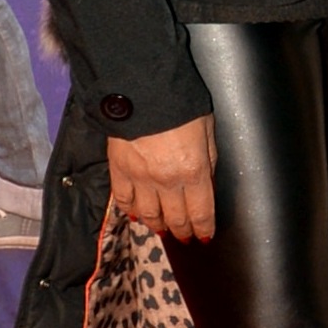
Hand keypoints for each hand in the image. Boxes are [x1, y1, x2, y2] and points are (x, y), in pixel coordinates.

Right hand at [107, 114, 218, 241]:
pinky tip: (135, 215)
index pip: (201, 212)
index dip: (203, 228)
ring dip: (157, 225)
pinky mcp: (119, 170)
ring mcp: (140, 178)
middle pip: (175, 218)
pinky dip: (130, 210)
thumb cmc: (181, 106)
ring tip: (162, 229)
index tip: (204, 236)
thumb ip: (209, 160)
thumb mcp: (207, 131)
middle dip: (182, 231)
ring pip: (149, 214)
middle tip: (185, 237)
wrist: (142, 90)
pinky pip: (124, 199)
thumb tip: (207, 183)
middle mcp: (167, 181)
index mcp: (194, 172)